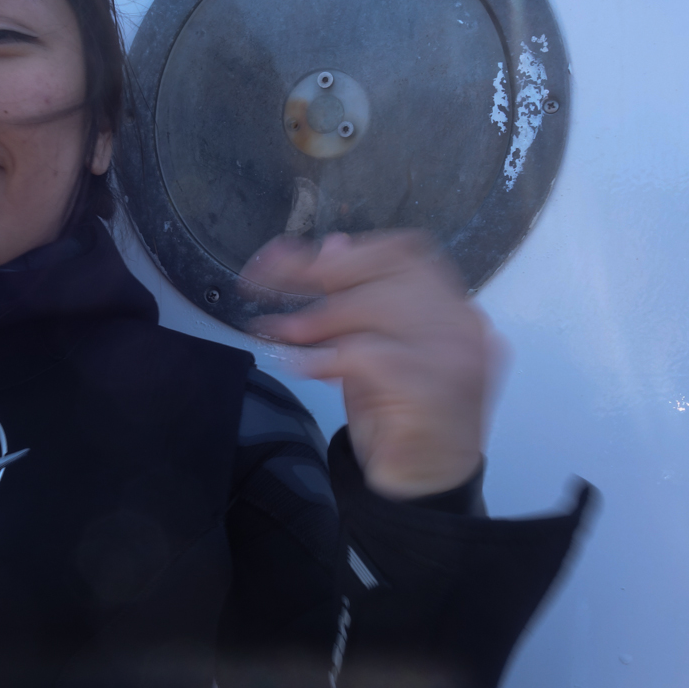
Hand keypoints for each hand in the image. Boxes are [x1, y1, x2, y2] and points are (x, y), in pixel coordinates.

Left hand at [241, 232, 497, 499]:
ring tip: (284, 333)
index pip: (403, 254)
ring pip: (379, 306)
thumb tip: (333, 245)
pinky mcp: (436, 389)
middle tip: (270, 282)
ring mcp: (456, 356)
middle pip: (391, 270)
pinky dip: (327, 357)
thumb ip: (356, 297)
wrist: (423, 486)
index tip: (292, 257)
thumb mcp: (368, 346)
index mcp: (450, 308)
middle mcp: (462, 325)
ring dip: (320, 317)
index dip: (346, 251)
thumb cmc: (399, 416)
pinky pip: (371, 355)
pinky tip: (305, 367)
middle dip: (324, 273)